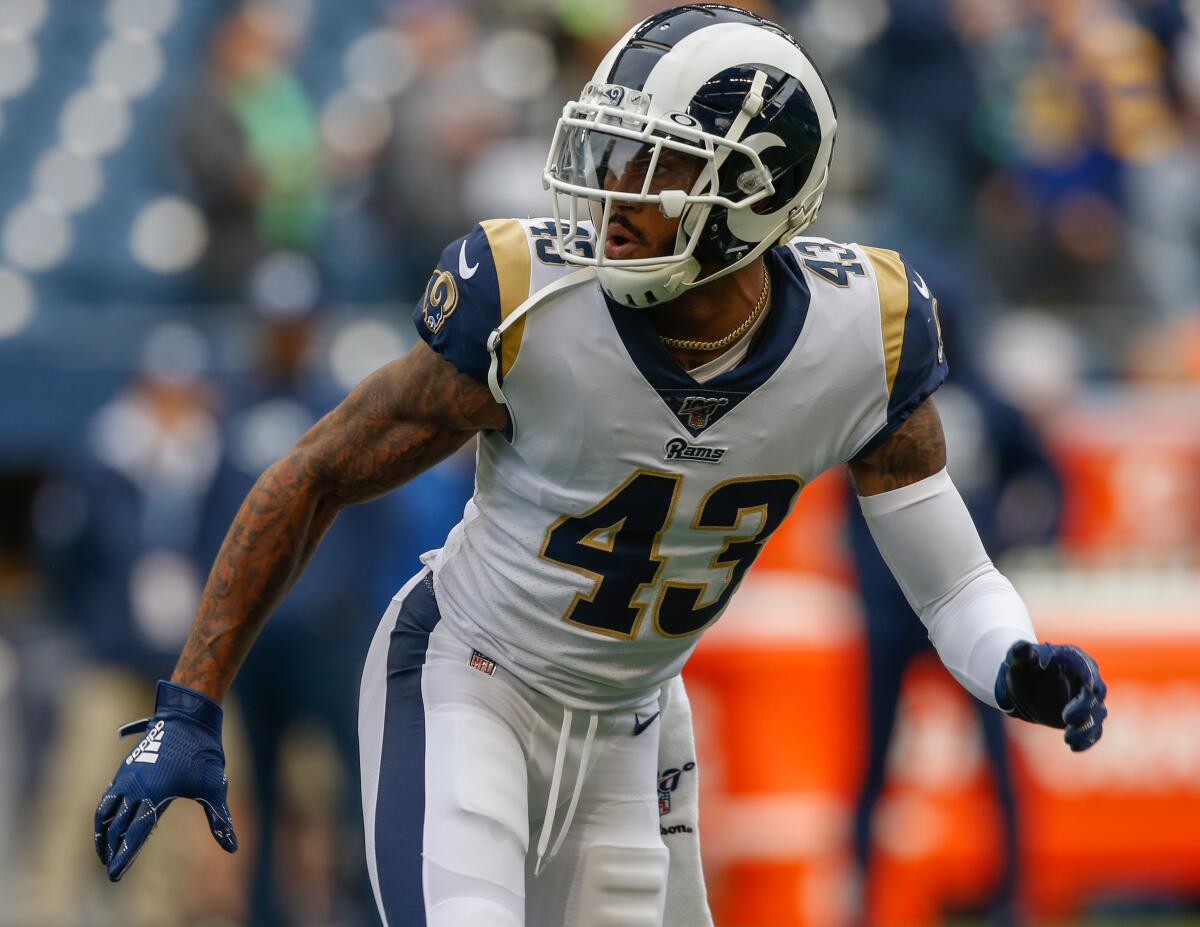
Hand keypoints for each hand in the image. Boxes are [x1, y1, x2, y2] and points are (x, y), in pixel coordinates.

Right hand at [94, 680, 237, 880]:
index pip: (134, 834)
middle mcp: (134, 788)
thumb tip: (232, 847)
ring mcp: (126, 777)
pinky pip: (107, 797)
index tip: (115, 876)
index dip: (124, 857)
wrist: (188, 717)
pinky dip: (103, 815)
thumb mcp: (214, 786)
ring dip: (102, 835)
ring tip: (103, 852)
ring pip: (105, 813)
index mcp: (153, 795)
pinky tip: (108, 824)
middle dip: (112, 851)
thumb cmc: (204, 752)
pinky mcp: (125, 769)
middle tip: (111, 870)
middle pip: (116, 828)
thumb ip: (220, 819)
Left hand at [995, 640, 1106, 751]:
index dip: (1090, 677)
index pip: (1088, 667)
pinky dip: (1087, 739)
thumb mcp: (1018, 659)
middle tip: (1066, 719)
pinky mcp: (1084, 718)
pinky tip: (1075, 747)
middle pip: (1095, 694)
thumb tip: (1022, 646)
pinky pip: (1093, 729)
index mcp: (1075, 659)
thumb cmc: (1023, 667)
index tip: (1089, 688)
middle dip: (1085, 707)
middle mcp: (1087, 679)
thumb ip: (1020, 653)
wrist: (1022, 686)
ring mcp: (1087, 700)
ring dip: (1086, 728)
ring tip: (1067, 739)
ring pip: (1097, 714)